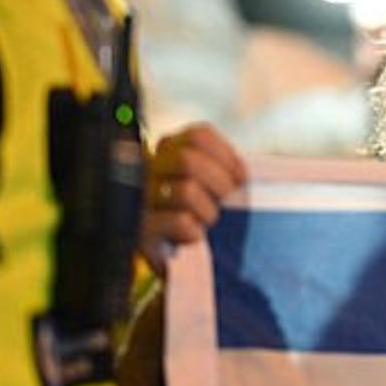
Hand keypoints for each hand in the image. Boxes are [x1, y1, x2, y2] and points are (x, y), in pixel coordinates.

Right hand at [139, 123, 246, 273]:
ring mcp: (142, 197)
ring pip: (186, 191)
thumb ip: (222, 168)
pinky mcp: (142, 228)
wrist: (164, 250)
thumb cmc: (192, 209)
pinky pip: (179, 222)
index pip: (198, 136)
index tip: (239, 177)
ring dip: (207, 211)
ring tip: (205, 220)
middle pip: (188, 160)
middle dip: (219, 182)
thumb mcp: (205, 180)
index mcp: (168, 149)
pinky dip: (194, 232)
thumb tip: (243, 174)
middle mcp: (149, 168)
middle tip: (224, 200)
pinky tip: (191, 235)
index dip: (226, 156)